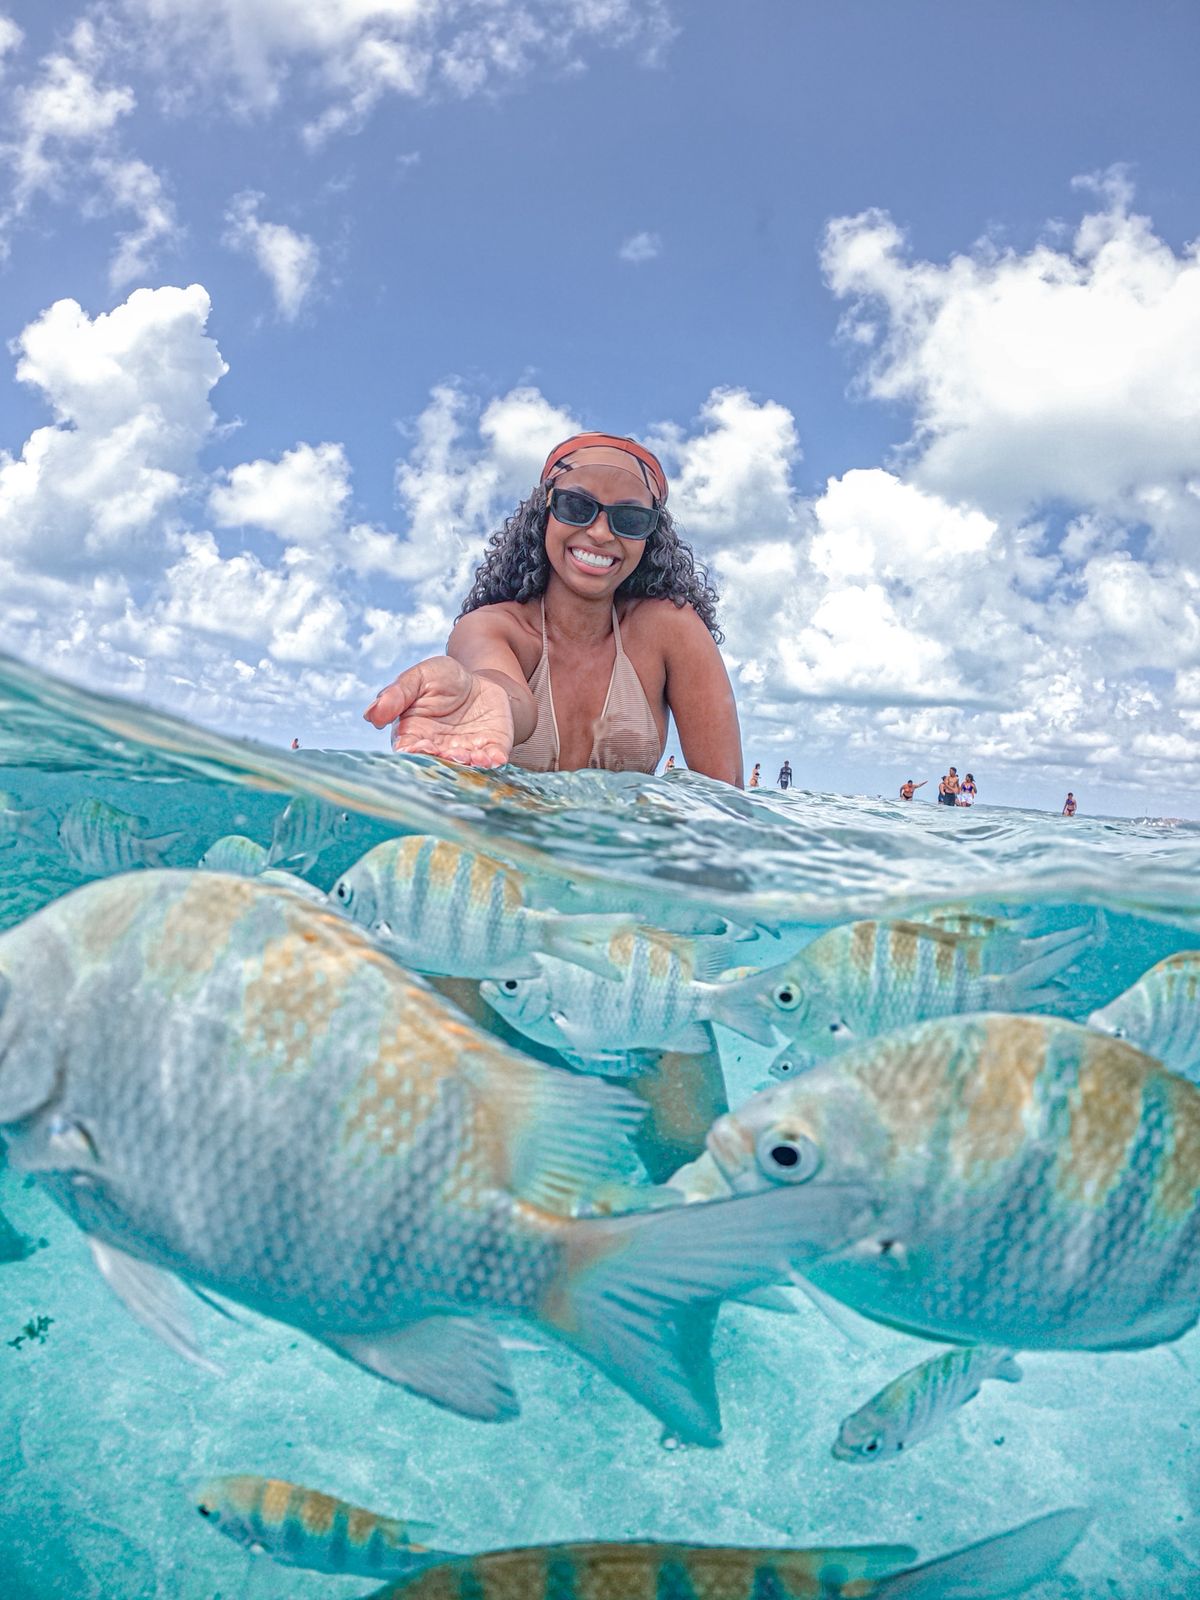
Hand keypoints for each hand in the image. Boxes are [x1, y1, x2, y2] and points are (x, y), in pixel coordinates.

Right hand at [363, 656, 514, 767]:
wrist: (481, 680)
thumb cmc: (443, 680)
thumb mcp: (420, 677)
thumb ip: (397, 694)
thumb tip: (371, 714)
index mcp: (415, 735)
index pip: (409, 751)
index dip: (414, 752)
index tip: (419, 746)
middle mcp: (439, 750)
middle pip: (438, 764)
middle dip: (444, 763)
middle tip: (450, 754)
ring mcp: (466, 752)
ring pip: (465, 767)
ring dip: (468, 766)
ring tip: (472, 757)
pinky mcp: (492, 749)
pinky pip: (492, 760)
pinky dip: (493, 762)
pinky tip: (493, 758)